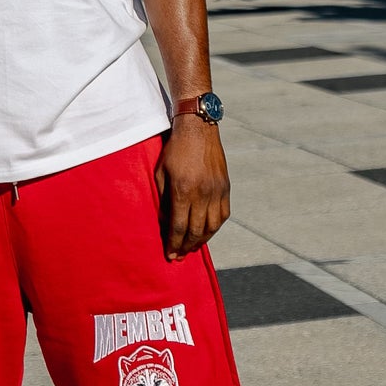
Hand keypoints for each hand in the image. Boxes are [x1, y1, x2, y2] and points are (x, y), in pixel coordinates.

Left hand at [155, 116, 229, 259]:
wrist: (198, 129)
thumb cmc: (175, 149)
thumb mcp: (161, 172)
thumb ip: (163, 198)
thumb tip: (166, 222)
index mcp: (183, 190)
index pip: (178, 226)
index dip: (174, 244)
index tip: (170, 256)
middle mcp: (202, 193)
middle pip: (196, 230)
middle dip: (186, 247)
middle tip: (179, 256)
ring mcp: (216, 191)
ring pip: (212, 226)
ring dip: (202, 240)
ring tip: (192, 247)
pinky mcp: (225, 187)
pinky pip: (223, 214)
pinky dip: (215, 227)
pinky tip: (207, 231)